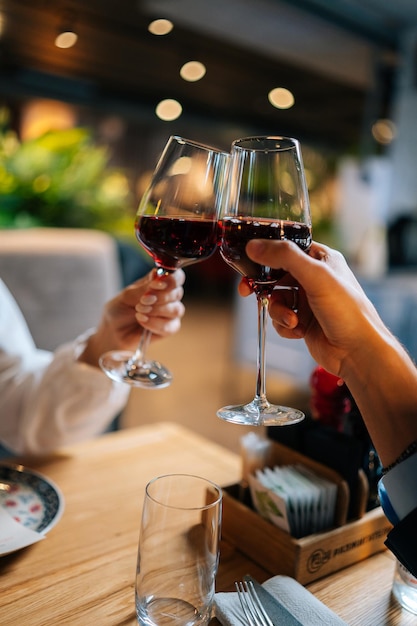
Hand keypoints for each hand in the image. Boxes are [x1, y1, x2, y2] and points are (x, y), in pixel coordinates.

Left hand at [80, 269, 184, 366]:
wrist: (113, 330)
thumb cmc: (120, 309)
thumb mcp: (126, 296)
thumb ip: (143, 288)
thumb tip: (158, 280)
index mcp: (160, 282)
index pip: (176, 276)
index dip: (170, 279)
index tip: (155, 285)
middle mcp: (169, 296)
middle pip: (177, 293)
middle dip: (160, 297)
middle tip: (142, 301)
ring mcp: (171, 313)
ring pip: (176, 310)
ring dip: (156, 310)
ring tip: (139, 311)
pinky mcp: (170, 328)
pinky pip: (170, 326)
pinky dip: (155, 324)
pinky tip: (142, 321)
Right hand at [240, 238, 416, 465]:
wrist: (358, 352)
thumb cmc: (347, 311)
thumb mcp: (315, 276)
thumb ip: (284, 257)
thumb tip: (253, 246)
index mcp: (322, 259)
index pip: (287, 248)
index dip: (266, 254)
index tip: (248, 260)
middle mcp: (315, 278)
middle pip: (276, 275)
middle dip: (263, 286)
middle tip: (246, 291)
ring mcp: (309, 301)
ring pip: (276, 299)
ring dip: (278, 312)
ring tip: (291, 322)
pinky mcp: (304, 322)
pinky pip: (281, 319)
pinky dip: (284, 326)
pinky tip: (298, 331)